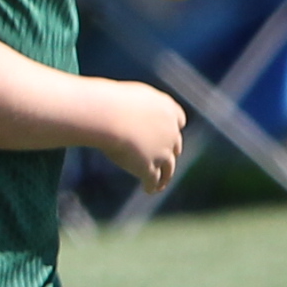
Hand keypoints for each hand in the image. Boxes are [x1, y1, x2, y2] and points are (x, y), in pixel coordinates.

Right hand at [101, 80, 187, 194]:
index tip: (170, 132)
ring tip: (161, 183)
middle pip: (174, 145)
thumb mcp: (126, 96)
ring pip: (168, 167)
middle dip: (169, 151)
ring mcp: (162, 151)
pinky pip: (153, 180)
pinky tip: (149, 190)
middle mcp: (170, 131)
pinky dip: (152, 186)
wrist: (107, 116)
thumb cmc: (108, 101)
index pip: (178, 120)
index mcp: (167, 109)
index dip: (173, 128)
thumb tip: (119, 107)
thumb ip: (132, 104)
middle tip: (164, 159)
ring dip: (165, 176)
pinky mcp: (148, 167)